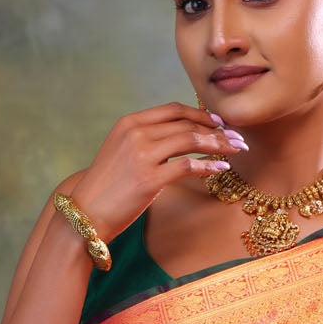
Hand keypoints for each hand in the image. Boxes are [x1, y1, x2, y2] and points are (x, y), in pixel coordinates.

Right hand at [62, 101, 246, 245]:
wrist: (85, 213)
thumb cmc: (107, 187)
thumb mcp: (122, 152)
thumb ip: (146, 140)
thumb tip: (178, 137)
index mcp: (130, 123)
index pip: (174, 110)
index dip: (200, 114)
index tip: (219, 122)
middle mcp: (136, 133)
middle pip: (186, 124)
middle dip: (217, 129)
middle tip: (237, 136)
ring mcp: (142, 155)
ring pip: (191, 141)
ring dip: (219, 144)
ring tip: (236, 149)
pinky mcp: (149, 179)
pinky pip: (187, 166)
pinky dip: (208, 165)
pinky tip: (221, 168)